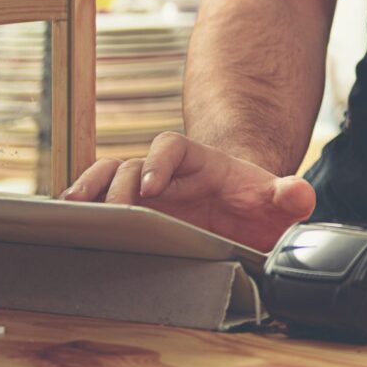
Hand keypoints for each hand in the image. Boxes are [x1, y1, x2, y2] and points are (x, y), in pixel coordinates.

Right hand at [61, 131, 315, 252]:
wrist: (243, 220)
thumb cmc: (255, 208)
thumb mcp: (276, 203)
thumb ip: (290, 196)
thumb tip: (299, 194)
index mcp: (199, 163)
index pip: (172, 146)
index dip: (158, 161)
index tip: (151, 187)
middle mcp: (166, 173)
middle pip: (131, 165)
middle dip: (116, 186)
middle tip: (112, 212)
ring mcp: (145, 193)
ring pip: (108, 178)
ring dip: (90, 190)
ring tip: (74, 211)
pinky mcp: (132, 214)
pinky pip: (100, 200)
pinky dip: (83, 204)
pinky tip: (66, 221)